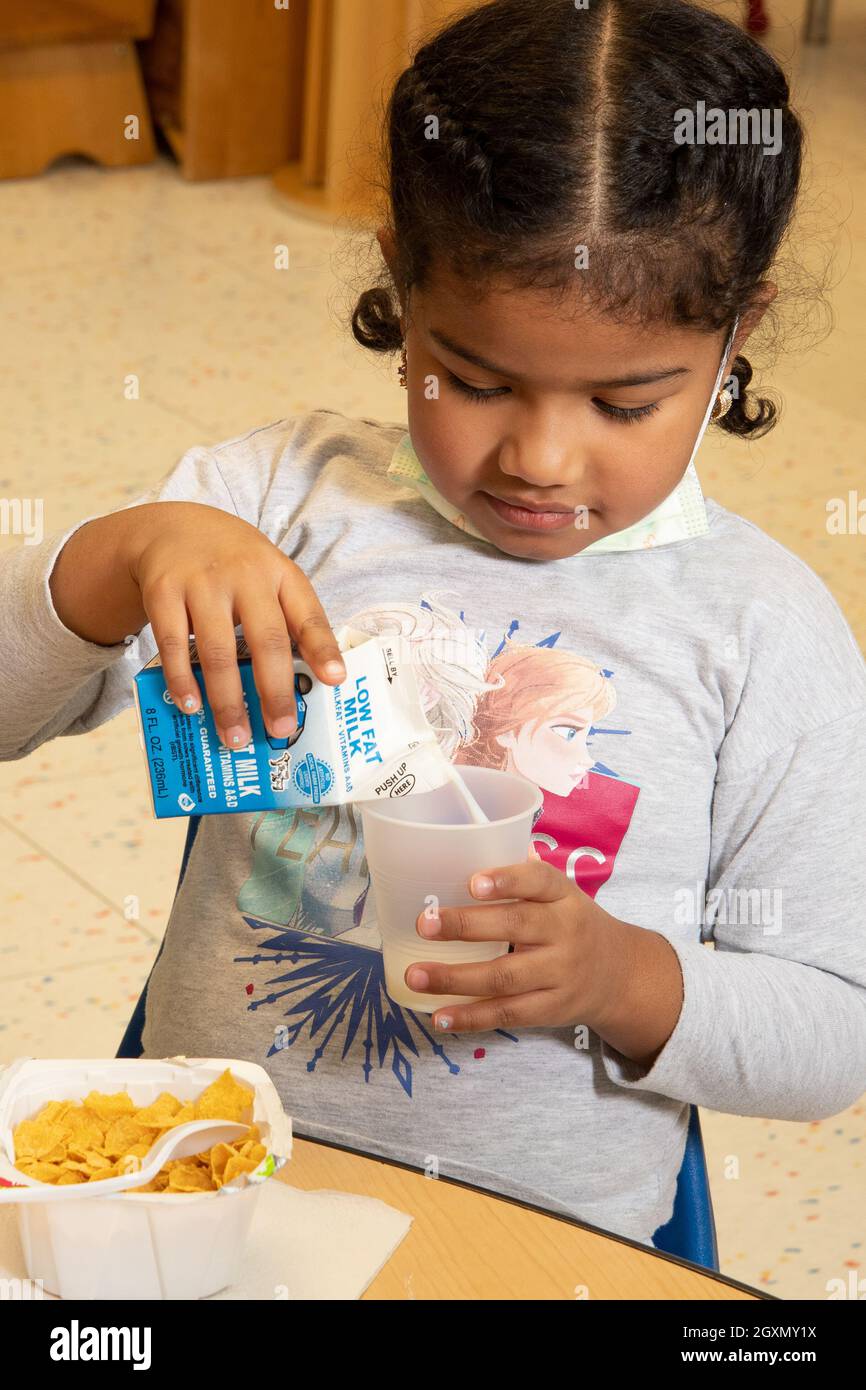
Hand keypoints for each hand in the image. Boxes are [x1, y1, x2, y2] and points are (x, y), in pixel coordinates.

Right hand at [124, 502, 345, 747]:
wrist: (172, 528)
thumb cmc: (234, 566)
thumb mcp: (268, 577)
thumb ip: (287, 619)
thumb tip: (311, 681)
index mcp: (280, 574)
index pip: (308, 614)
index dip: (323, 649)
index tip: (335, 680)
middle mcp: (245, 575)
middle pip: (266, 639)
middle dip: (274, 690)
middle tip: (280, 728)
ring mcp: (202, 583)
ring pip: (218, 651)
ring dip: (227, 700)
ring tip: (234, 735)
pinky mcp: (164, 592)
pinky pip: (173, 646)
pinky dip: (183, 681)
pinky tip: (191, 706)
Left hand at [406, 852, 622, 1033]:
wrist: (621, 975)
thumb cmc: (573, 925)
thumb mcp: (561, 896)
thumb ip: (523, 878)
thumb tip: (468, 848)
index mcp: (564, 896)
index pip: (540, 880)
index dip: (507, 880)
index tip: (472, 882)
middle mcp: (566, 932)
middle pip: (516, 926)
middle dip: (466, 926)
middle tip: (424, 924)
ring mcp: (560, 974)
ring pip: (505, 977)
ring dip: (456, 978)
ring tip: (416, 975)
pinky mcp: (552, 1009)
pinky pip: (508, 1014)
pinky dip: (472, 1017)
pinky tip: (440, 1017)